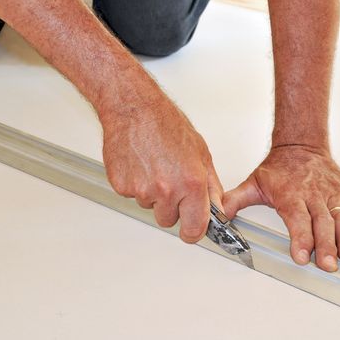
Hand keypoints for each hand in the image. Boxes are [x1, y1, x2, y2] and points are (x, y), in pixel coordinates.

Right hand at [102, 101, 222, 242]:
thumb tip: (216, 208)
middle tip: (170, 181)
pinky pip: (132, 196)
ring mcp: (142, 190)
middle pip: (168, 220)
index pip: (194, 229)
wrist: (134, 109)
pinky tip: (141, 164)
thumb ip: (211, 186)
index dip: (193, 231)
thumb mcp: (201, 154)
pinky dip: (136, 184)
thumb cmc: (166, 124)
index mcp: (191, 184)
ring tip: (155, 166)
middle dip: (171, 207)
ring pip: (150, 206)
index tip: (192, 229)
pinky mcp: (122, 186)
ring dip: (153, 193)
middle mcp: (167, 190)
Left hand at [223, 145, 339, 270]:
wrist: (301, 144)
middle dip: (326, 246)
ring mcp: (331, 195)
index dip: (300, 238)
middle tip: (329, 265)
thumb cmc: (280, 167)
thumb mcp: (254, 182)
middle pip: (322, 224)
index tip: (302, 255)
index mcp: (291, 195)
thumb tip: (215, 215)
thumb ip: (234, 201)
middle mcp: (313, 196)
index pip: (297, 219)